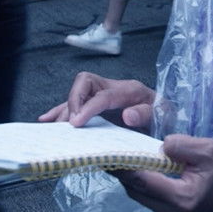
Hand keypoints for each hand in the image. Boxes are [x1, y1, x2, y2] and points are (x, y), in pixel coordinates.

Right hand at [39, 71, 154, 128]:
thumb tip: (127, 115)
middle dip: (73, 102)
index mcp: (129, 90)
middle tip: (68, 126)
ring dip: (64, 109)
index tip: (76, 123)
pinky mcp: (97, 104)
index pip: (103, 95)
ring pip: (77, 94)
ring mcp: (103, 94)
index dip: (88, 107)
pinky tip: (46, 119)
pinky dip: (60, 110)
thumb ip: (147, 114)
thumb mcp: (163, 115)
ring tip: (53, 128)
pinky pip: (75, 103)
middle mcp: (113, 87)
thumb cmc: (164, 116)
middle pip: (85, 83)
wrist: (166, 115)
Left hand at [111, 135, 212, 211]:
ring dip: (133, 178)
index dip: (125, 167)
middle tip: (110, 152)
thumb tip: (159, 146)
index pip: (145, 182)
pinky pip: (149, 199)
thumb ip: (182, 145)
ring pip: (141, 197)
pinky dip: (143, 184)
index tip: (109, 153)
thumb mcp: (209, 148)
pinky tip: (138, 168)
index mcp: (184, 199)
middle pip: (139, 192)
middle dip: (125, 172)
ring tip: (121, 158)